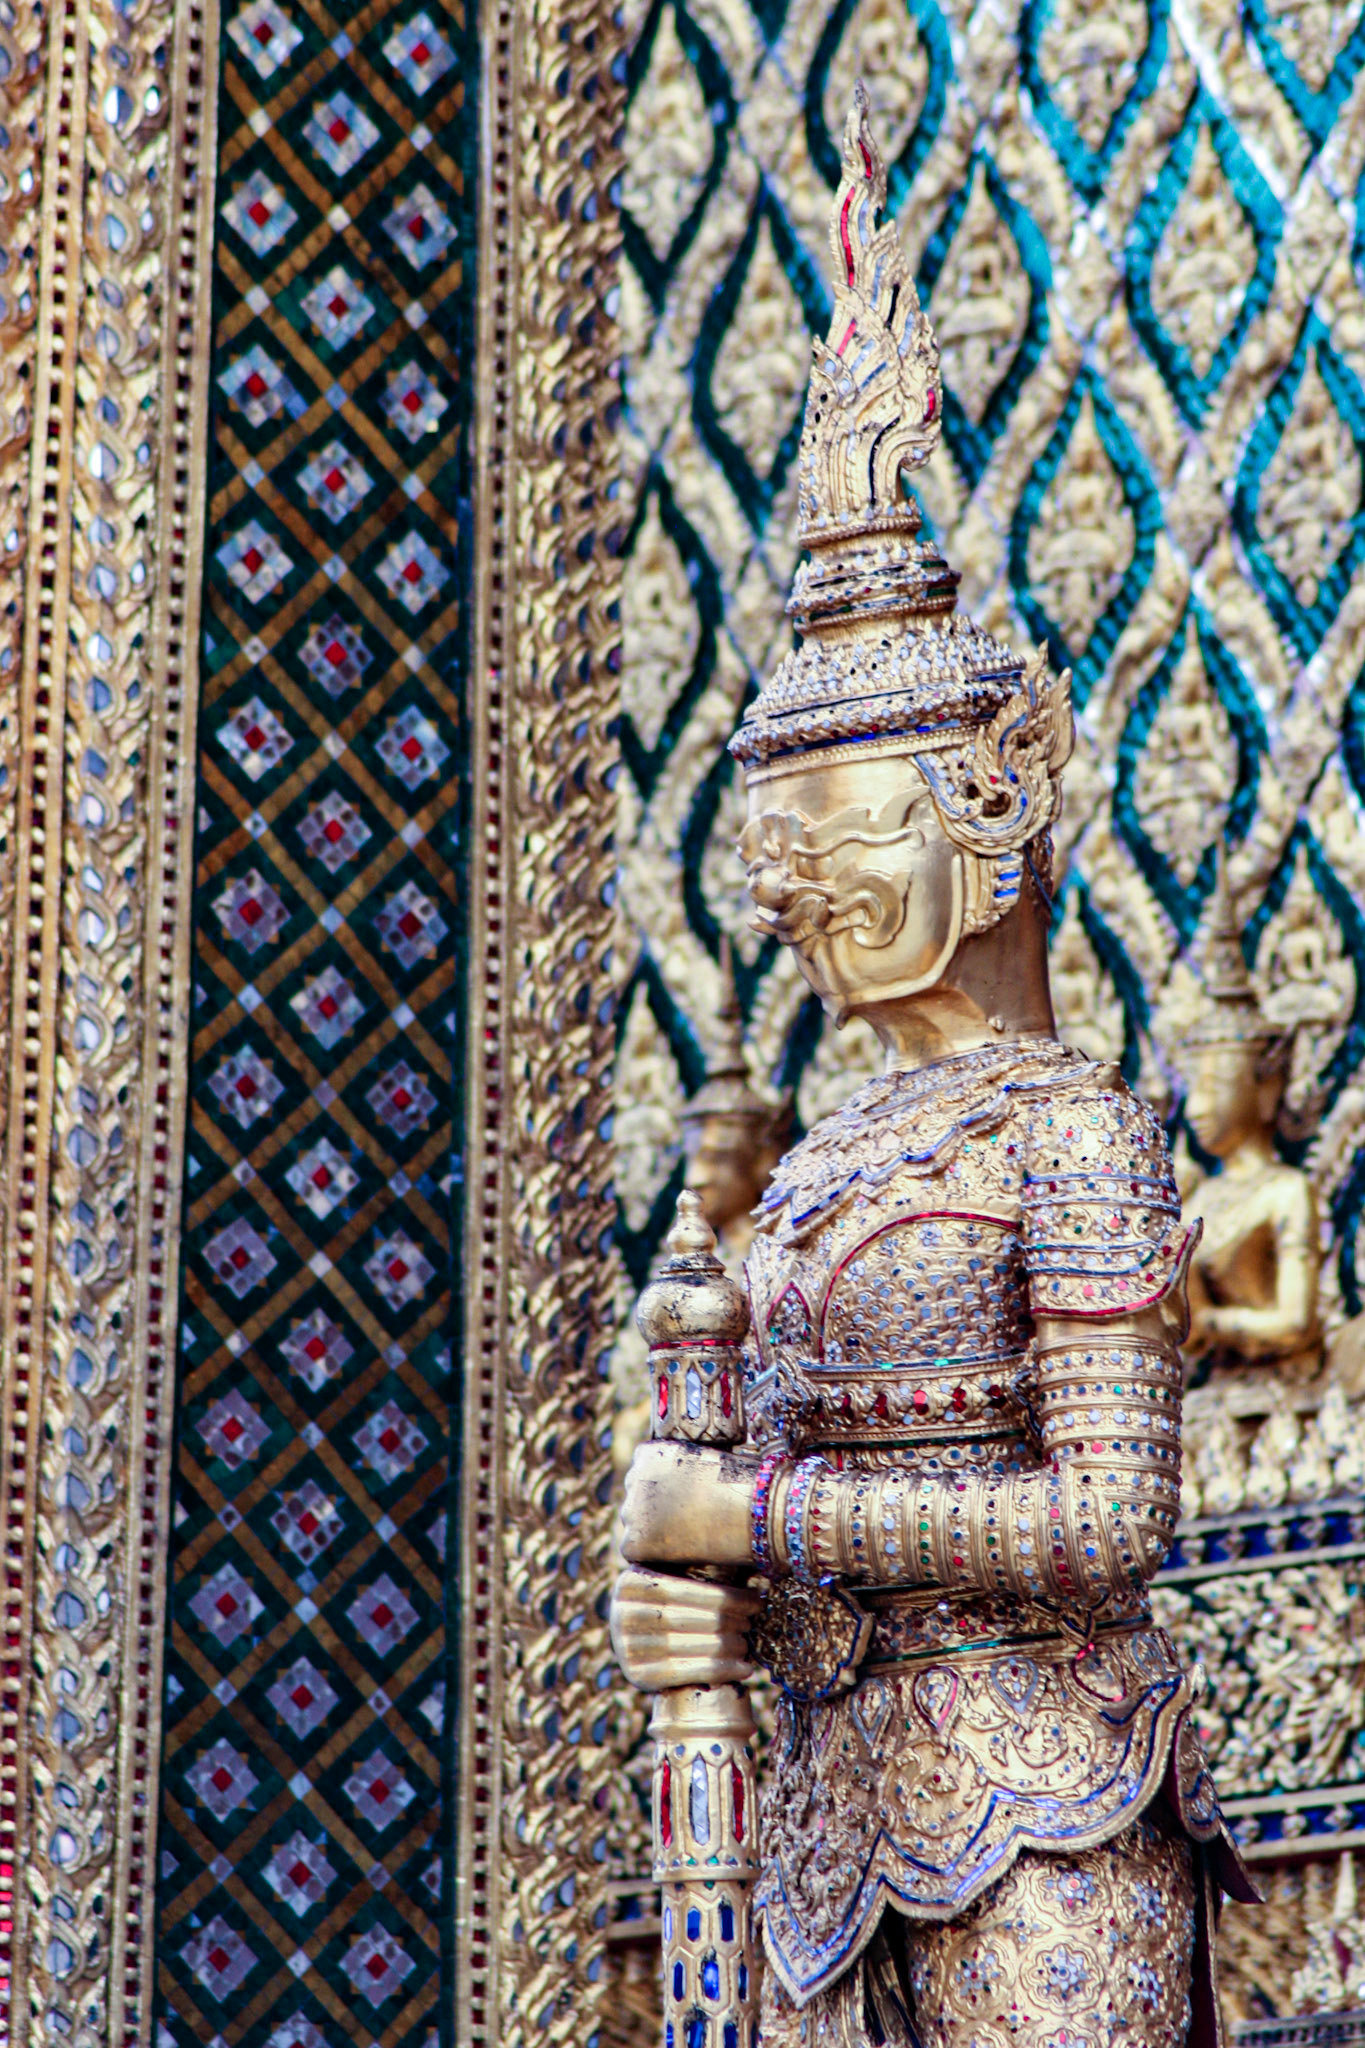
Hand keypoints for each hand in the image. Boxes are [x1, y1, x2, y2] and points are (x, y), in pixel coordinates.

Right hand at [610, 1566, 759, 1689]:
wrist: (641, 1647)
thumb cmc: (671, 1604)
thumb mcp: (673, 1578)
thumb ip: (697, 1568)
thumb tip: (749, 1552)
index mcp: (630, 1582)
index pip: (684, 1590)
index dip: (725, 1596)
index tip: (756, 1600)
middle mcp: (622, 1615)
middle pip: (687, 1618)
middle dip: (728, 1621)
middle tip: (753, 1622)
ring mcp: (627, 1648)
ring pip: (690, 1646)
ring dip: (728, 1647)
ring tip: (748, 1644)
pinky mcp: (637, 1676)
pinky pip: (687, 1673)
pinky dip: (721, 1671)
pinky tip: (745, 1669)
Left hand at [619, 1441, 756, 1566]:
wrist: (748, 1511)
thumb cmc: (738, 1486)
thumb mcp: (704, 1462)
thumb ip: (680, 1470)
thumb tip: (675, 1488)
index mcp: (648, 1453)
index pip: (643, 1472)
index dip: (664, 1489)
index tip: (682, 1499)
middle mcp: (633, 1478)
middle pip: (636, 1499)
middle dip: (654, 1511)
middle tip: (684, 1523)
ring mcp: (630, 1510)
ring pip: (635, 1525)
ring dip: (652, 1532)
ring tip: (685, 1537)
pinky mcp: (632, 1542)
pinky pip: (634, 1551)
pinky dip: (652, 1556)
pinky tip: (677, 1553)